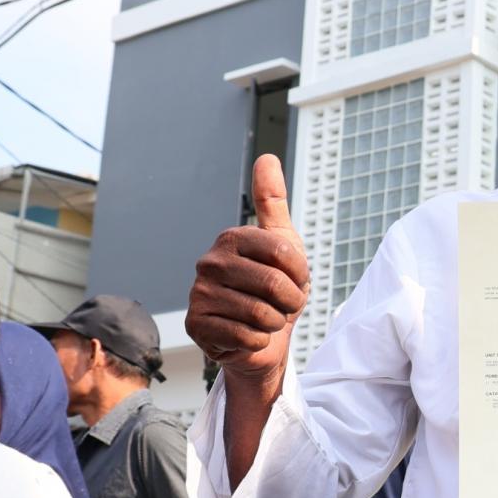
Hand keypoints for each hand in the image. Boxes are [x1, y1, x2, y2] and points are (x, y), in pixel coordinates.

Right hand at [186, 155, 310, 389]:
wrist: (260, 336)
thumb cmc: (273, 288)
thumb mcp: (282, 242)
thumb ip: (273, 201)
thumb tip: (267, 157)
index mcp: (231, 238)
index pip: (283, 252)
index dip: (300, 273)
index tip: (296, 279)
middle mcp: (209, 262)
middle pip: (275, 284)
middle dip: (291, 301)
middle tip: (283, 305)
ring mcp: (199, 294)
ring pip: (262, 314)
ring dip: (276, 323)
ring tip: (266, 319)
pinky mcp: (197, 326)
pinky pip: (248, 337)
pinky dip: (259, 341)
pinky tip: (249, 335)